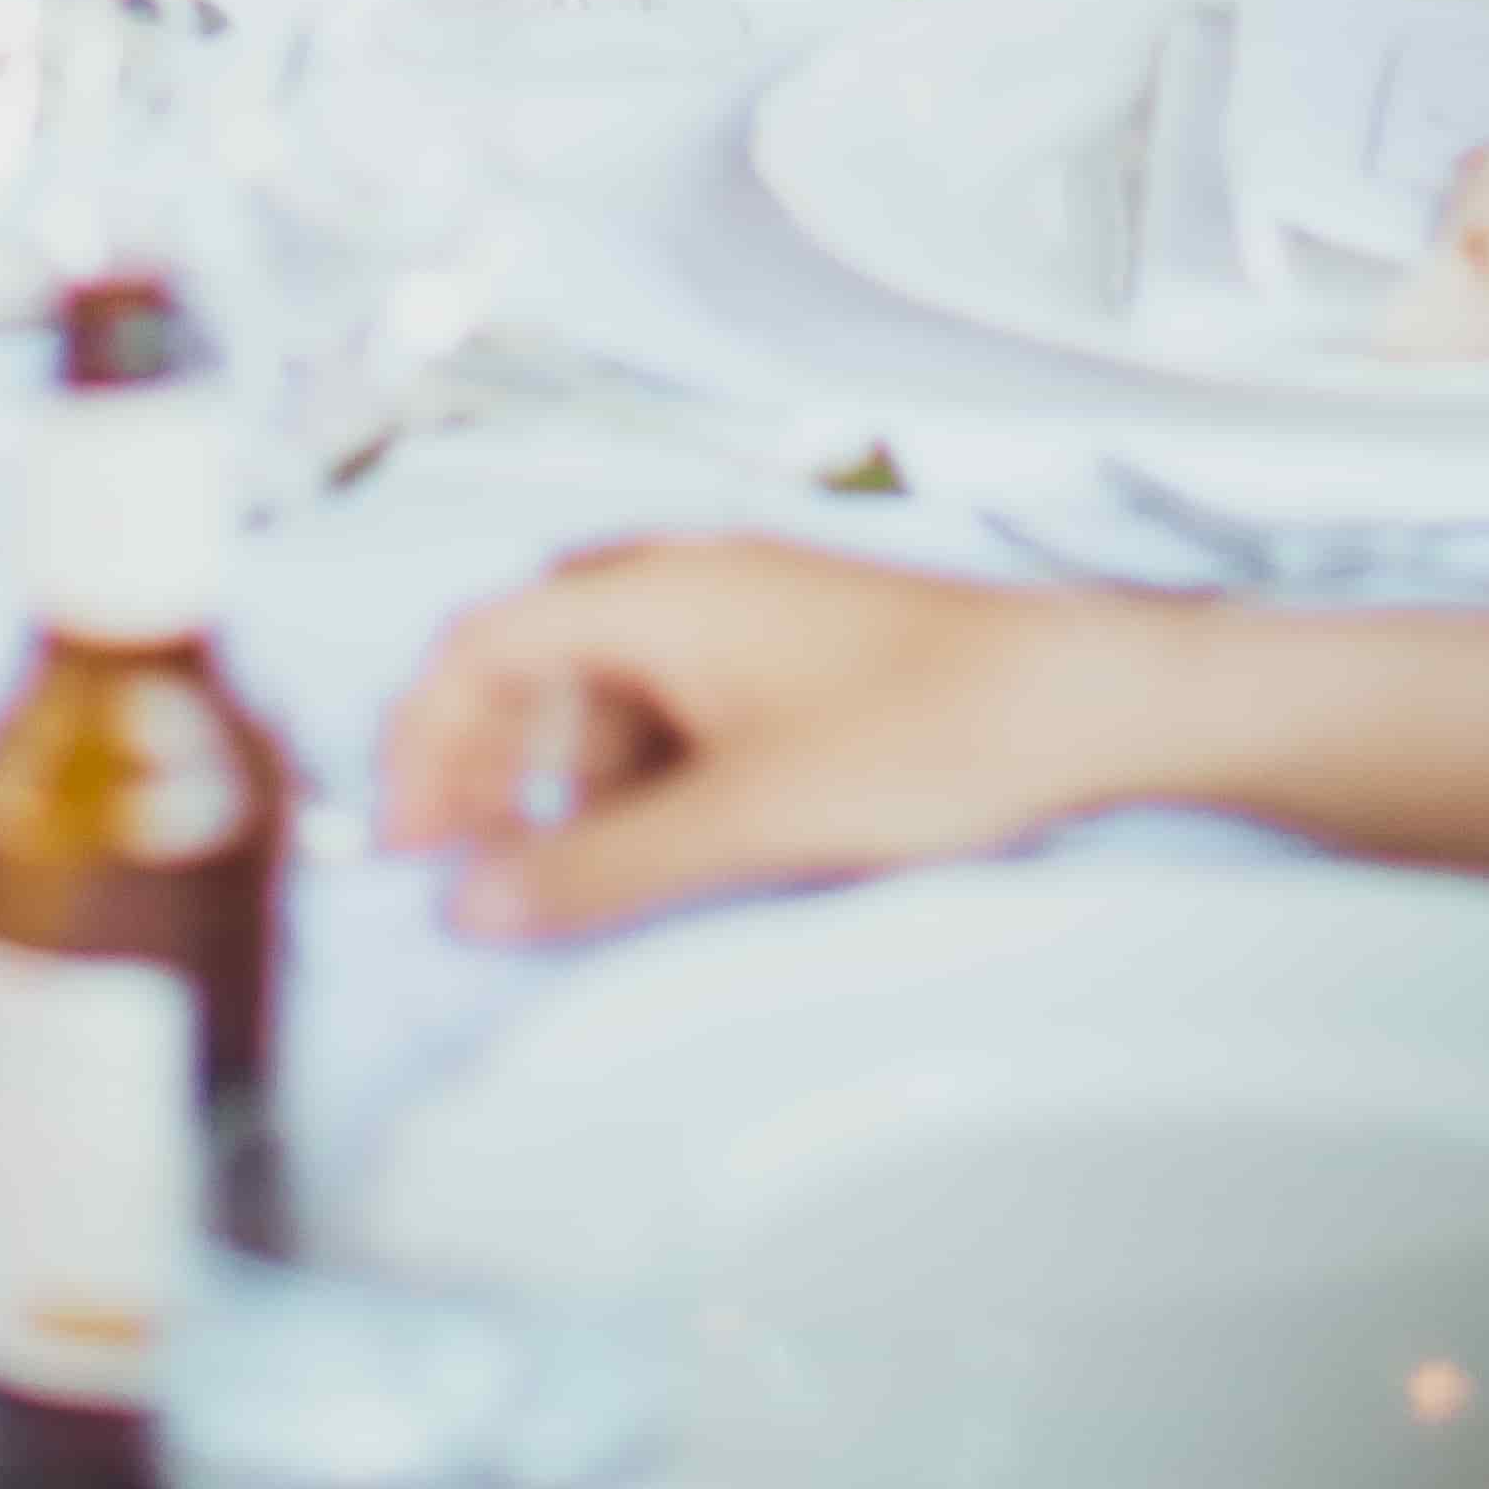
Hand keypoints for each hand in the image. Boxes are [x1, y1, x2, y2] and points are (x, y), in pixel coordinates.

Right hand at [379, 538, 1091, 941]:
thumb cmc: (921, 735)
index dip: (421, 744)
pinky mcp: (786, 658)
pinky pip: (669, 709)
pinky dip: (635, 779)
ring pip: (601, 693)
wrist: (1082, 701)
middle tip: (465, 876)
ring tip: (565, 882)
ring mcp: (740, 615)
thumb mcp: (742, 820)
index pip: (481, 643)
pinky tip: (655, 852)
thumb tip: (472, 907)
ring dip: (561, 782)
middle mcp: (684, 582)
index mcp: (654, 590)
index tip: (407, 849)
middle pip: (531, 662)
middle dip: (482, 766)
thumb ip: (597, 866)